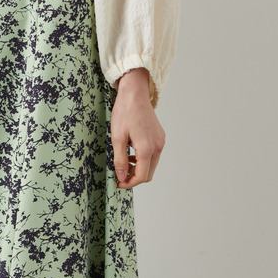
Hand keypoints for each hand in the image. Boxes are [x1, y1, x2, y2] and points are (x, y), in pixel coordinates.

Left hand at [110, 68, 164, 187]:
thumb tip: (121, 177)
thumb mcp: (117, 138)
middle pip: (148, 174)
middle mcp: (157, 147)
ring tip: (124, 163)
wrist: (135, 94)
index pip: (141, 176)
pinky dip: (144, 160)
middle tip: (120, 175)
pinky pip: (153, 155)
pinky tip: (132, 153)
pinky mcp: (160, 137)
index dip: (129, 183)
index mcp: (147, 149)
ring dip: (139, 169)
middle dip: (134, 178)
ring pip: (151, 165)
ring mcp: (160, 142)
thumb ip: (120, 160)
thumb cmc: (125, 113)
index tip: (118, 183)